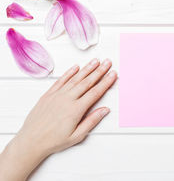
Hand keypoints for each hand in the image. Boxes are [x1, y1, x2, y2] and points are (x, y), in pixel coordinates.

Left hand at [0, 58, 116, 180]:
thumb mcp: (77, 136)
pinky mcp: (48, 95)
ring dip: (87, 69)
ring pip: (75, 79)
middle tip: (108, 63)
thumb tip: (105, 110)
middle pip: (87, 82)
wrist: (31, 141)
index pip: (95, 92)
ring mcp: (57, 95)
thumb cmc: (53, 141)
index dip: (106, 82)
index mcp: (76, 110)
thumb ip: (92, 121)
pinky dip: (69, 73)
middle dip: (99, 71)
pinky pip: (61, 80)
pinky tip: (76, 67)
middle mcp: (67, 99)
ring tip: (96, 61)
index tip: (113, 74)